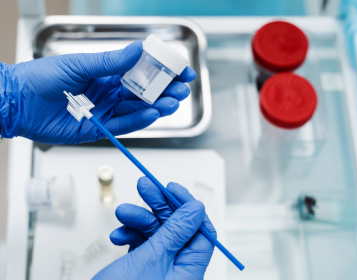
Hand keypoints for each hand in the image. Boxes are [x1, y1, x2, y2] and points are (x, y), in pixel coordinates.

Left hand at [0, 41, 195, 143]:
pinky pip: (123, 125)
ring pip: (137, 109)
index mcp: (106, 74)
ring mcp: (105, 111)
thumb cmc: (42, 77)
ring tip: (172, 102)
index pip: (141, 72)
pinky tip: (153, 113)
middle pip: (144, 93)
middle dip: (165, 90)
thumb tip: (138, 50)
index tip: (180, 69)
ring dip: (157, 106)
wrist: (18, 101)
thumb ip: (111, 61)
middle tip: (181, 89)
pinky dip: (139, 120)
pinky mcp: (98, 129)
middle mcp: (109, 93)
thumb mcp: (79, 64)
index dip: (161, 71)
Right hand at [93, 177, 215, 279]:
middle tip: (145, 186)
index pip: (201, 231)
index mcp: (190, 271)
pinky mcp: (142, 267)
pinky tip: (118, 236)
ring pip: (155, 232)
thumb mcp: (154, 258)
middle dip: (159, 206)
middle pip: (176, 227)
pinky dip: (129, 235)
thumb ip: (176, 232)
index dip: (189, 208)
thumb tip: (196, 209)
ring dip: (138, 219)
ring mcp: (158, 268)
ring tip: (123, 213)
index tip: (173, 189)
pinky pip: (141, 243)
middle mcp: (177, 269)